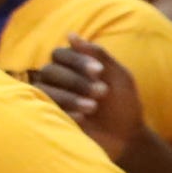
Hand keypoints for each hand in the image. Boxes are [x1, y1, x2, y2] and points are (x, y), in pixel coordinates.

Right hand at [31, 36, 144, 159]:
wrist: (127, 137)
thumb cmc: (124, 104)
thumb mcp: (118, 76)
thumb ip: (98, 54)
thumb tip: (70, 35)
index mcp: (72, 67)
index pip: (60, 54)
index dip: (77, 60)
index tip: (99, 71)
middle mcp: (57, 81)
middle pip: (50, 70)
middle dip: (76, 80)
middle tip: (102, 92)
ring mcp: (51, 100)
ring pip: (44, 89)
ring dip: (70, 96)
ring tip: (93, 107)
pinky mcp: (50, 118)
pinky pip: (45, 109)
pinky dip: (65, 111)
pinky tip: (83, 118)